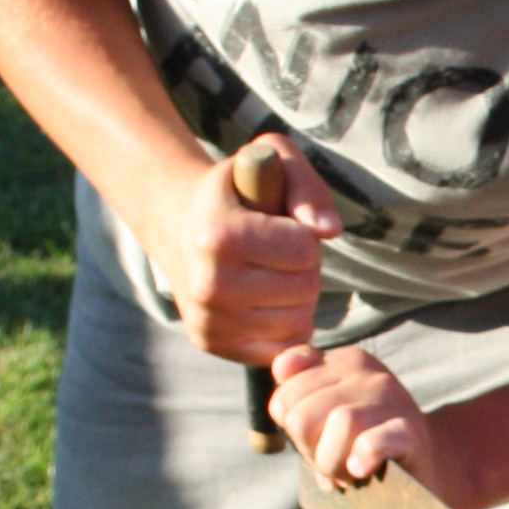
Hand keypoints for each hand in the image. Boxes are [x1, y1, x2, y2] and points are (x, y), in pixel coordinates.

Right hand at [150, 136, 343, 366]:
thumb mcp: (271, 161)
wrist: (180, 222)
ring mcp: (208, 321)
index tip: (278, 224)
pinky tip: (264, 301)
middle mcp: (207, 284)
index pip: (304, 249)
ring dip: (295, 297)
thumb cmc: (239, 190)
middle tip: (274, 252)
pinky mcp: (213, 344)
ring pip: (299, 322)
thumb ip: (306, 184)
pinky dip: (284, 325)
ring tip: (267, 273)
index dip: (302, 234)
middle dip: (302, 267)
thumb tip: (328, 230)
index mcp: (217, 235)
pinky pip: (283, 347)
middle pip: (305, 289)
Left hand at [267, 344, 431, 488]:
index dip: (293, 435)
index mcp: (344, 362)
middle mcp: (370, 373)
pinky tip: (362, 469)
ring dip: (334, 463)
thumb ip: (298, 388)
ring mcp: (394, 399)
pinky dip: (363, 458)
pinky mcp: (411, 432)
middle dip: (311, 452)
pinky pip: (373, 441)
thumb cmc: (364, 444)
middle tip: (334, 463)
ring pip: (339, 424)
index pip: (283, 400)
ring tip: (349, 472)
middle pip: (303, 417)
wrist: (423, 472)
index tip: (320, 443)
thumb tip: (281, 368)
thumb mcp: (326, 413)